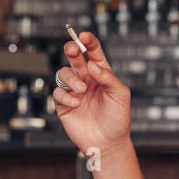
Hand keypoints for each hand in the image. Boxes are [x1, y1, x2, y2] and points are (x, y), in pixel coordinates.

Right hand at [52, 30, 131, 157]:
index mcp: (101, 74)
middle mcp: (86, 79)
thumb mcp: (120, 95)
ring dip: (71, 79)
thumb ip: (108, 77)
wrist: (108, 143)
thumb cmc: (117, 119)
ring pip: (64, 73)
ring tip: (81, 90)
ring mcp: (74, 91)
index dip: (88, 42)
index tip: (84, 36)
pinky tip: (76, 103)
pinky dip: (66, 96)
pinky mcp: (64, 104)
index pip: (93, 52)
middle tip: (73, 48)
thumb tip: (92, 64)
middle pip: (75, 58)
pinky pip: (58, 92)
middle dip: (72, 50)